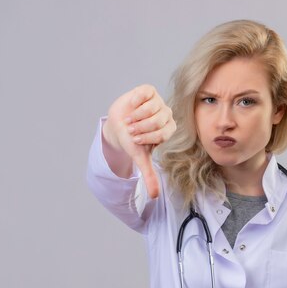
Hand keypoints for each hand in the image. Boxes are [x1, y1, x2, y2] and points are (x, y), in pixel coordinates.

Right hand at [103, 84, 175, 198]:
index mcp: (168, 129)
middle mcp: (166, 114)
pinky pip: (145, 94)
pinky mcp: (148, 91)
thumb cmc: (132, 140)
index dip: (147, 138)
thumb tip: (154, 196)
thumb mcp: (140, 158)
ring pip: (151, 108)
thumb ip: (149, 175)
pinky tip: (130, 107)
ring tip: (129, 121)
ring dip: (136, 117)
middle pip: (158, 120)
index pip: (163, 133)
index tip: (136, 140)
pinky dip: (135, 101)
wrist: (118, 125)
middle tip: (131, 131)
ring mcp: (158, 101)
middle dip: (141, 128)